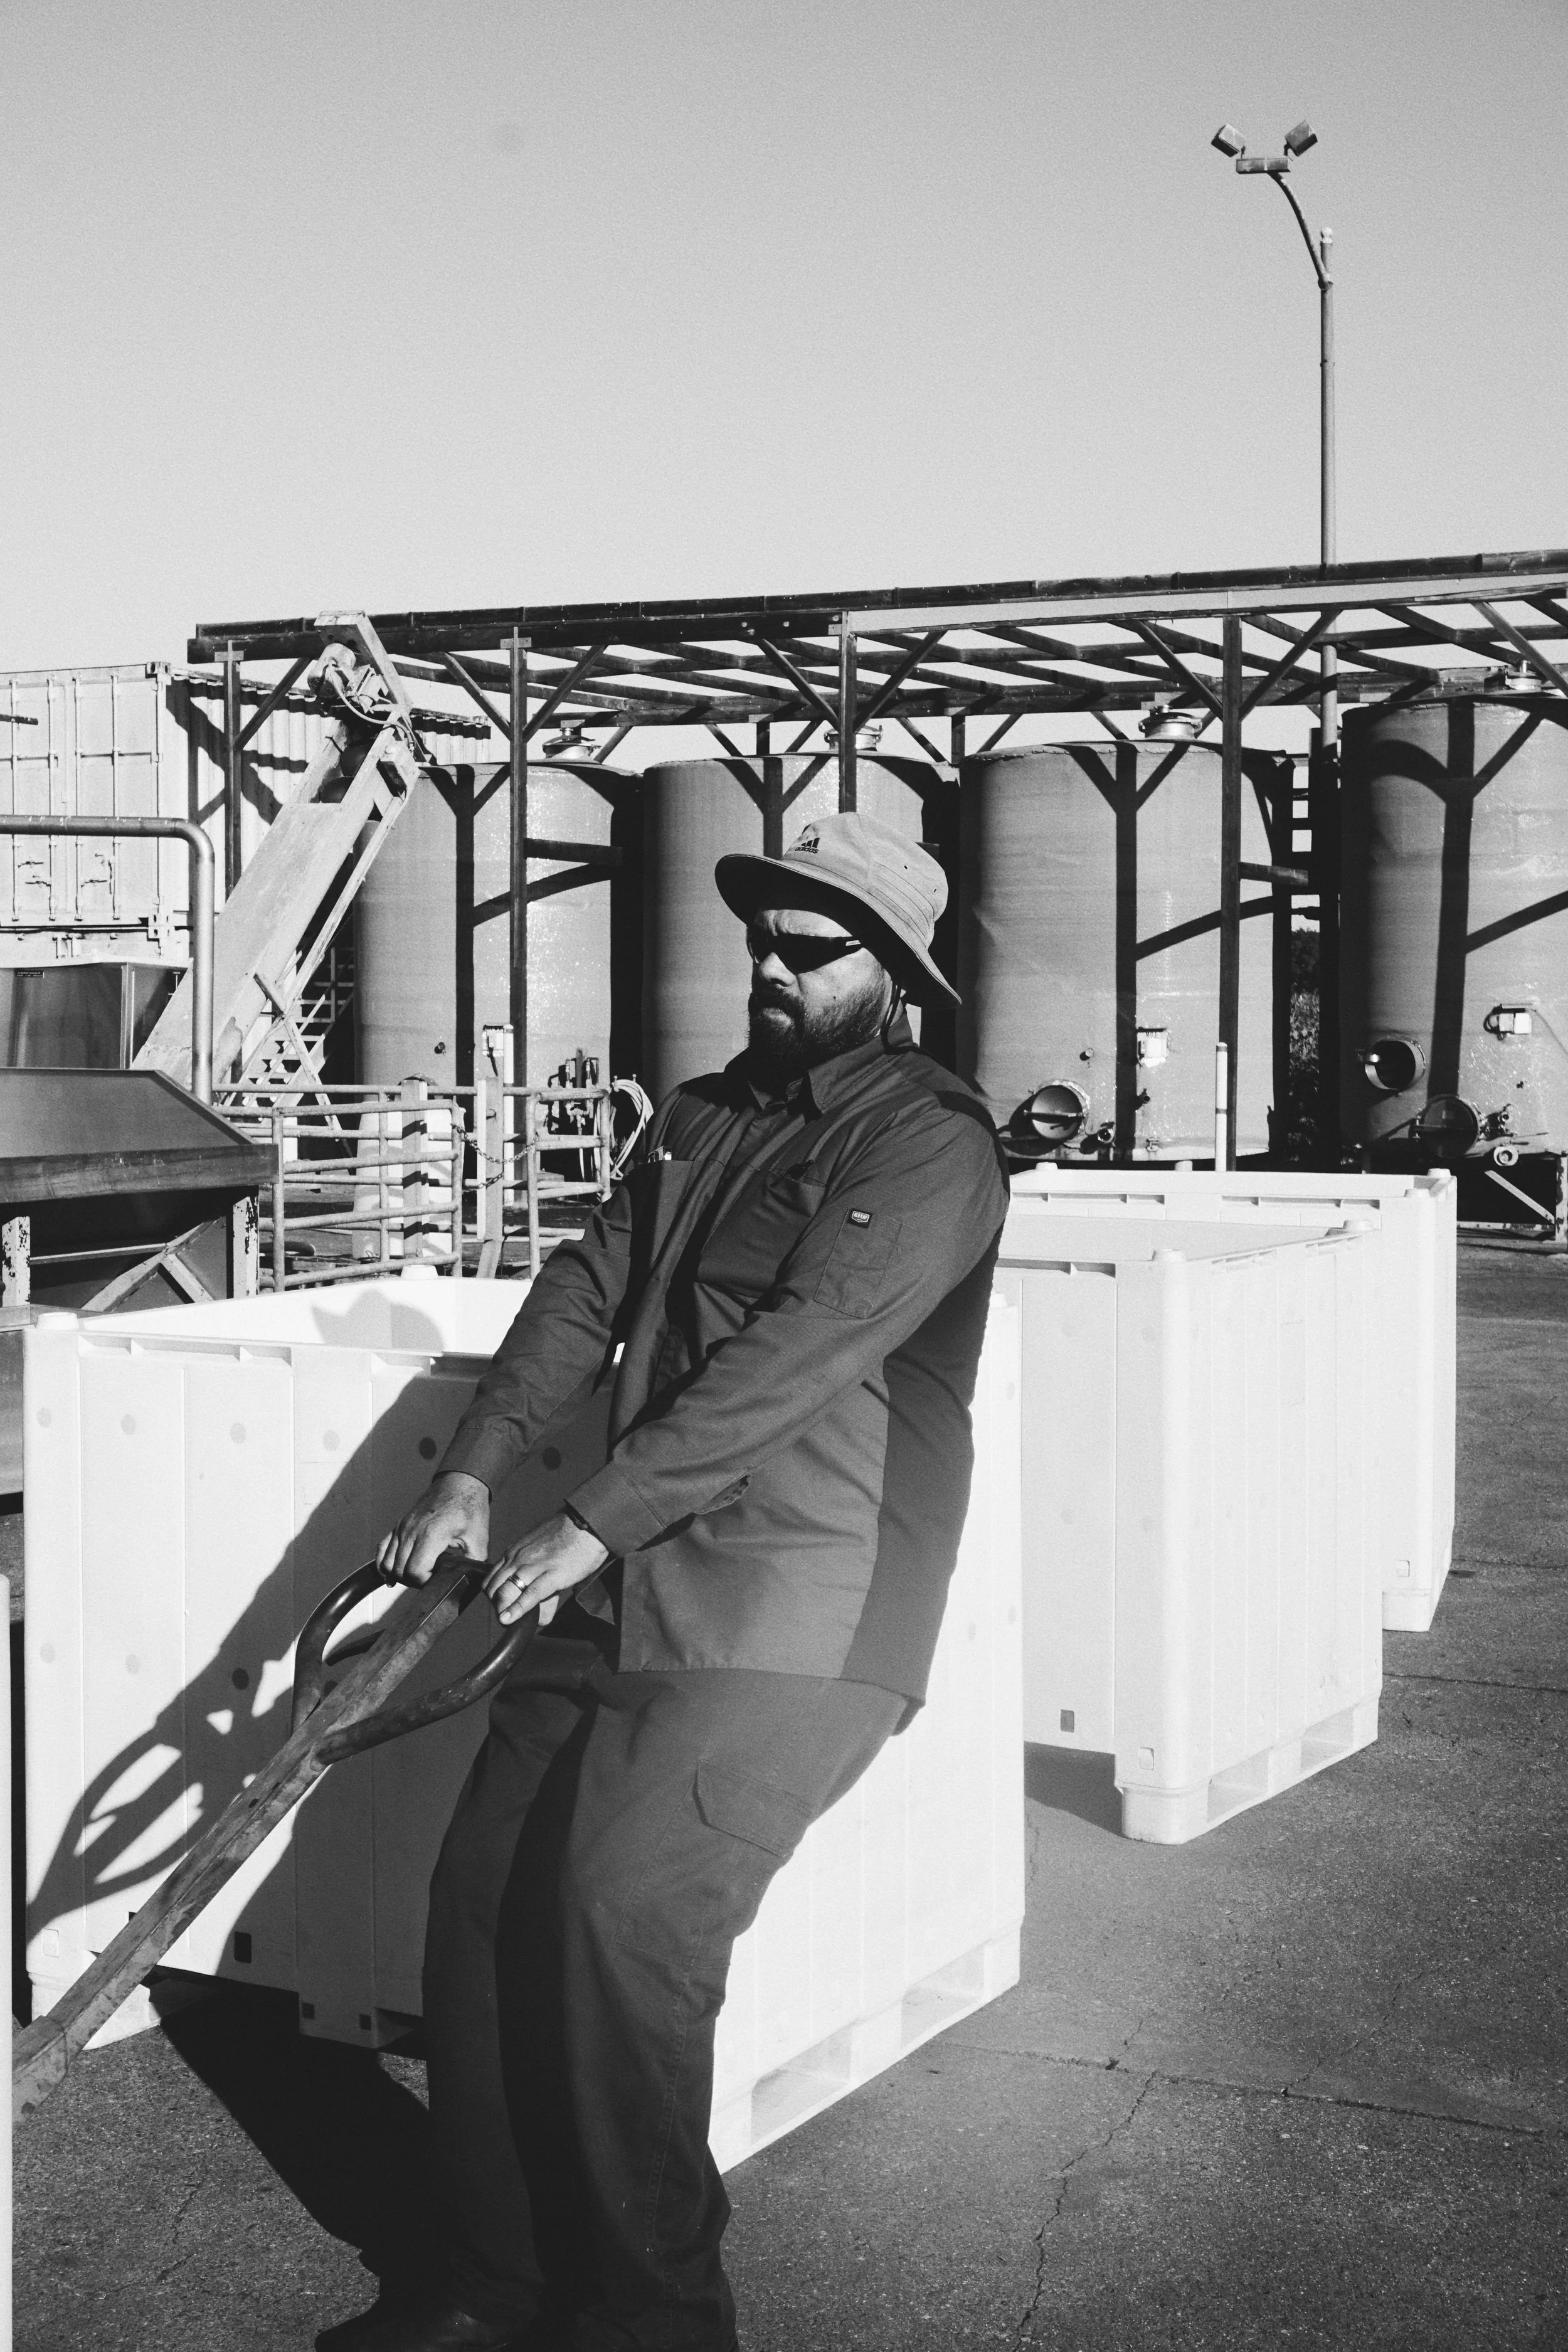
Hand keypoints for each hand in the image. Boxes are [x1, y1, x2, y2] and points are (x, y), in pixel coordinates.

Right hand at [376, 1471, 490, 1587]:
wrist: (460, 1483)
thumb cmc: (469, 1506)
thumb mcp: (479, 1538)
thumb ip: (473, 1563)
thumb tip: (469, 1579)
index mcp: (431, 1534)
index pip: (415, 1571)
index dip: (425, 1582)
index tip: (437, 1580)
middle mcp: (412, 1530)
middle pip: (399, 1570)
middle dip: (414, 1581)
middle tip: (430, 1580)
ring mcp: (403, 1526)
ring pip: (387, 1563)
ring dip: (399, 1575)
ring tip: (417, 1577)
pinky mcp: (399, 1525)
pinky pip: (382, 1549)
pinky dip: (384, 1564)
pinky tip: (392, 1573)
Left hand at [483, 1510, 610, 1627]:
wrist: (587, 1524)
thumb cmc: (568, 1536)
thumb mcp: (543, 1550)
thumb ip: (537, 1574)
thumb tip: (538, 1597)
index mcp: (515, 1551)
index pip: (492, 1577)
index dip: (492, 1595)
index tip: (499, 1606)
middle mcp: (519, 1558)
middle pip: (494, 1587)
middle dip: (495, 1604)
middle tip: (503, 1616)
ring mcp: (534, 1566)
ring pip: (506, 1592)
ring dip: (502, 1609)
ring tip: (505, 1621)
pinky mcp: (552, 1575)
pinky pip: (530, 1595)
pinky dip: (517, 1610)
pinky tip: (510, 1620)